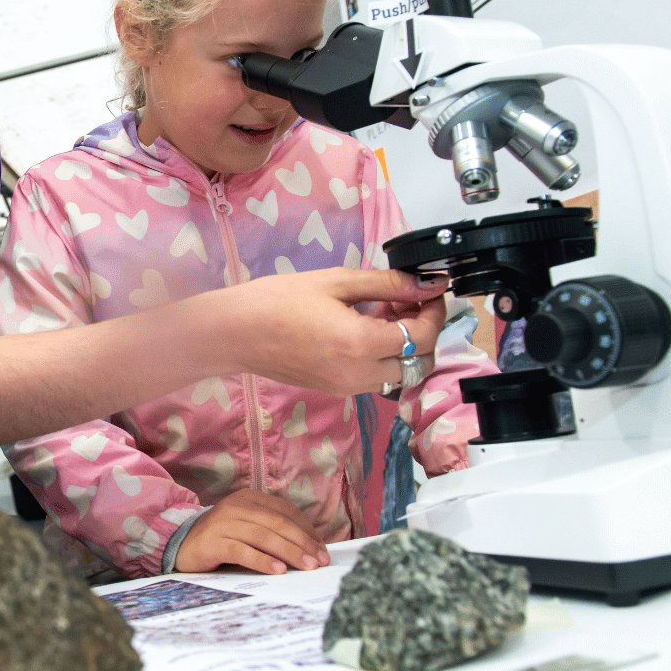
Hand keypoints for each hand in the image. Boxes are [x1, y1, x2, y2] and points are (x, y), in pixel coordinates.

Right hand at [174, 489, 332, 574]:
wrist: (179, 545)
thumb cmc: (221, 540)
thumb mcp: (247, 528)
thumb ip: (271, 531)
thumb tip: (309, 549)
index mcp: (249, 498)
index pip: (285, 511)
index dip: (306, 530)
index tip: (322, 549)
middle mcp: (236, 506)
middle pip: (277, 523)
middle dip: (303, 543)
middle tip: (320, 561)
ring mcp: (223, 523)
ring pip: (263, 536)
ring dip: (289, 552)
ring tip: (306, 566)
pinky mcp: (212, 542)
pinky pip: (242, 551)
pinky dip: (262, 560)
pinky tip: (278, 571)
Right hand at [217, 268, 447, 396]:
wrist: (234, 332)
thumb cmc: (277, 300)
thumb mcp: (336, 282)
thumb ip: (386, 283)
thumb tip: (427, 283)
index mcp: (361, 345)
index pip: (421, 335)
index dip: (435, 311)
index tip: (432, 290)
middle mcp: (359, 374)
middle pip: (418, 362)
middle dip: (424, 331)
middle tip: (410, 299)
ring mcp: (347, 387)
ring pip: (399, 374)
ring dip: (404, 345)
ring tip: (384, 311)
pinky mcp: (335, 389)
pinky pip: (375, 377)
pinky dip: (382, 355)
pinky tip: (365, 327)